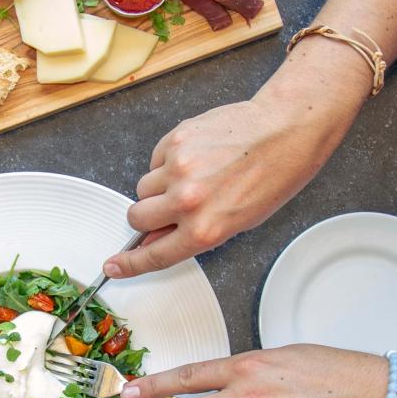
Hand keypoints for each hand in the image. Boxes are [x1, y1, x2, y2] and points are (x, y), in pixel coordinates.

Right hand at [105, 92, 330, 277]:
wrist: (283, 131)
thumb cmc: (271, 178)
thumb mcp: (239, 221)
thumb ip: (195, 234)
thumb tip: (159, 238)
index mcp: (206, 230)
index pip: (154, 255)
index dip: (129, 263)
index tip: (113, 266)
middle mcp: (188, 202)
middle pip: (136, 217)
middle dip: (147, 216)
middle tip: (168, 207)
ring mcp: (178, 169)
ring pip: (143, 187)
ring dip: (158, 187)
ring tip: (192, 176)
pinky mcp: (176, 140)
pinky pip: (155, 159)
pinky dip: (167, 161)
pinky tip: (197, 156)